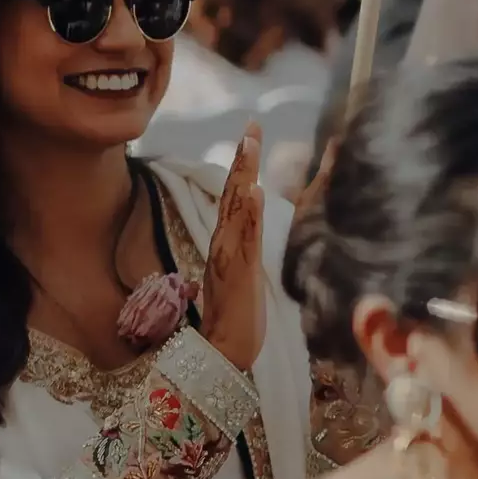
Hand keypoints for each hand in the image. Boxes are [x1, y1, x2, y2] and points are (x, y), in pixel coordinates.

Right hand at [201, 130, 269, 372]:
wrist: (225, 352)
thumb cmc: (236, 319)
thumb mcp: (242, 274)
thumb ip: (244, 242)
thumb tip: (250, 210)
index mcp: (228, 243)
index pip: (235, 195)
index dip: (242, 163)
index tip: (251, 132)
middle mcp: (224, 244)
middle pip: (232, 193)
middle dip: (243, 158)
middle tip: (253, 125)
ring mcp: (229, 257)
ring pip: (235, 208)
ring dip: (242, 175)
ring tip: (250, 144)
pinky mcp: (238, 273)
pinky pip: (242, 238)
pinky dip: (245, 214)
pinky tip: (252, 191)